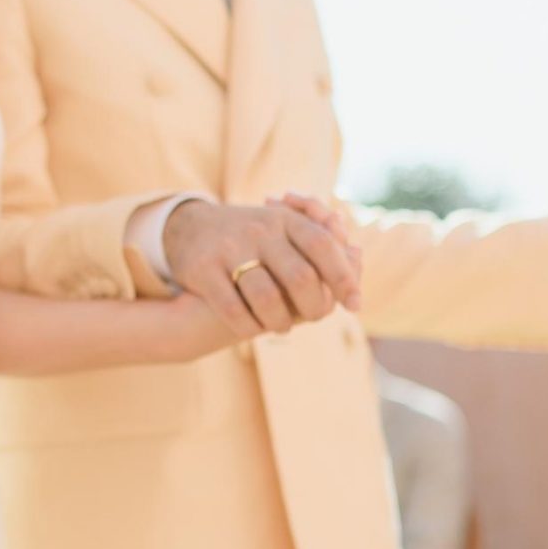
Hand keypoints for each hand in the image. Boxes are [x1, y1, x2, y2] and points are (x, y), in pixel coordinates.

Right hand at [160, 195, 361, 335]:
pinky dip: (249, 327)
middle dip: (314, 307)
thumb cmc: (251, 238)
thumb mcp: (283, 228)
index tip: (355, 305)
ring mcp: (230, 248)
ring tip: (282, 326)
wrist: (188, 228)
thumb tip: (358, 257)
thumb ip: (321, 241)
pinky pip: (233, 309)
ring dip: (280, 322)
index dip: (344, 278)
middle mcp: (259, 230)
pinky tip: (253, 329)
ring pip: (267, 298)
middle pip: (300, 277)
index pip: (324, 246)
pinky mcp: (204, 269)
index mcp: (284, 220)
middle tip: (315, 318)